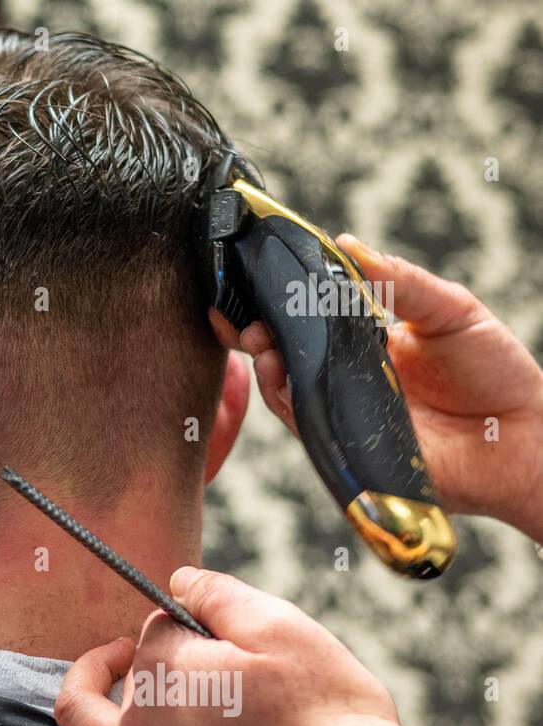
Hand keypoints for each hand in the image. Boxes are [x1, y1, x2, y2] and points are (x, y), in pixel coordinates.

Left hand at [42, 568, 414, 725]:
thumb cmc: (332, 719)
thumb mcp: (285, 629)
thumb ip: (220, 595)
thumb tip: (179, 579)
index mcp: (167, 669)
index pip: (158, 630)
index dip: (187, 624)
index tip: (218, 631)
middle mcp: (144, 725)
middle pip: (122, 675)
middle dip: (132, 653)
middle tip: (157, 651)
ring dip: (82, 698)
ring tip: (94, 687)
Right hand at [210, 235, 542, 539]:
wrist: (525, 439)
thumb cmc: (497, 374)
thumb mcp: (450, 310)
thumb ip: (401, 281)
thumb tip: (347, 243)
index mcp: (365, 345)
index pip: (311, 321)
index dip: (278, 304)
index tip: (255, 281)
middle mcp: (348, 380)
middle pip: (286, 356)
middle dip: (256, 334)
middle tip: (245, 315)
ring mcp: (345, 415)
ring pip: (287, 392)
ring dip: (266, 366)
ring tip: (259, 340)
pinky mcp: (349, 449)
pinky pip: (307, 426)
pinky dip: (288, 402)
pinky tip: (281, 377)